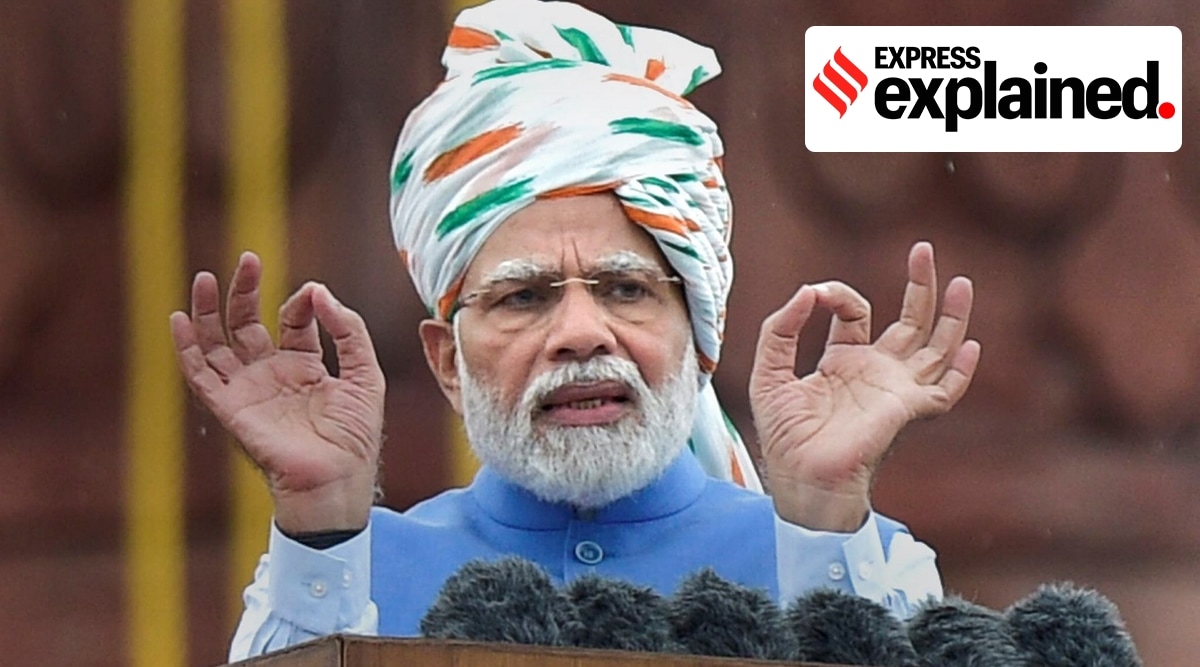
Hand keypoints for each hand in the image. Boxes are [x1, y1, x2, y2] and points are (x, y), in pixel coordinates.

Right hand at [170, 252, 385, 533]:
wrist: (337, 478)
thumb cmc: (355, 435)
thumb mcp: (365, 373)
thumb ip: (348, 331)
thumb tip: (318, 291)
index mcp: (305, 367)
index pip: (293, 321)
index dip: (302, 303)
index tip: (313, 295)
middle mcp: (273, 375)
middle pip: (247, 324)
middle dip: (245, 291)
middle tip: (247, 259)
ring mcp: (249, 390)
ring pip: (217, 343)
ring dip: (207, 311)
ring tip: (203, 278)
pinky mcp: (231, 408)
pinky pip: (200, 376)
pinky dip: (187, 349)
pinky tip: (179, 320)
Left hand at [749, 242, 979, 530]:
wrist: (800, 477)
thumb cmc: (784, 436)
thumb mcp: (769, 372)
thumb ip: (780, 330)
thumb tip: (806, 292)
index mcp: (843, 362)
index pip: (854, 314)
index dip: (838, 296)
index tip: (816, 295)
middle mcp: (875, 373)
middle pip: (909, 321)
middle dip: (919, 286)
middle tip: (924, 249)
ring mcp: (895, 390)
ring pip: (935, 346)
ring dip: (950, 315)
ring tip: (961, 280)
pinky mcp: (907, 409)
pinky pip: (945, 390)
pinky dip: (960, 370)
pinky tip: (970, 344)